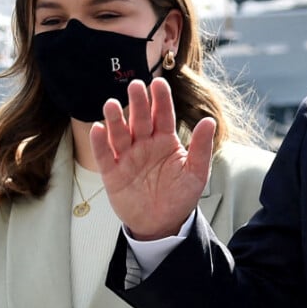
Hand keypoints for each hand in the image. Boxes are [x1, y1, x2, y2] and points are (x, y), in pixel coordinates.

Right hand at [90, 77, 215, 239]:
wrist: (163, 224)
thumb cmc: (180, 195)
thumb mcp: (196, 172)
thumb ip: (201, 147)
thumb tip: (208, 121)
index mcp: (165, 139)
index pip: (163, 114)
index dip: (161, 99)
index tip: (158, 82)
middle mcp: (144, 143)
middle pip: (140, 119)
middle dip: (138, 103)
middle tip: (135, 86)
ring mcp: (127, 157)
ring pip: (119, 134)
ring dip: (115, 119)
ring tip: (111, 104)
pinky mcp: (113, 173)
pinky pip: (104, 156)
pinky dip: (99, 143)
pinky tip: (97, 128)